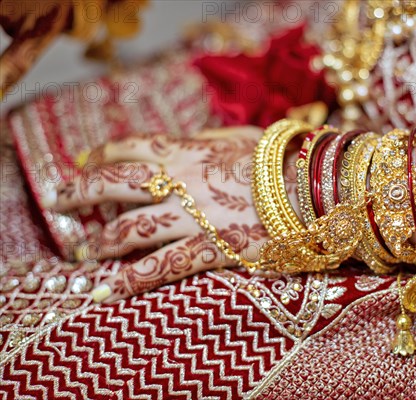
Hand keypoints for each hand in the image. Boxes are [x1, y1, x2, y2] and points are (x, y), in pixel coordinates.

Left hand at [48, 126, 270, 302]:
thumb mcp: (244, 137)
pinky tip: (107, 291)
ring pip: (132, 228)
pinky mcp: (212, 249)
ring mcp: (194, 216)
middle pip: (116, 184)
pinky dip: (131, 280)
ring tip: (89, 250)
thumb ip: (208, 138)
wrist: (316, 190)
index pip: (131, 148)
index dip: (102, 155)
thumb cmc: (283, 161)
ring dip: (104, 241)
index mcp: (188, 152)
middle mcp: (182, 181)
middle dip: (81, 192)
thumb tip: (186, 140)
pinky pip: (164, 266)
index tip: (85, 163)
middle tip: (61, 201)